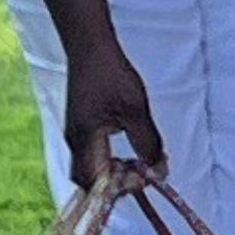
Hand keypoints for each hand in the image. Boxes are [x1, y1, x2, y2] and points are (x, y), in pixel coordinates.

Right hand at [57, 28, 167, 180]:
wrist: (88, 45)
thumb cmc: (110, 74)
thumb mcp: (136, 111)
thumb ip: (147, 144)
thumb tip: (158, 172)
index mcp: (85, 141)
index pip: (98, 185)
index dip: (122, 189)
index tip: (148, 176)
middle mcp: (75, 142)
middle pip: (90, 183)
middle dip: (117, 186)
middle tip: (143, 174)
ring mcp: (76, 134)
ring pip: (90, 169)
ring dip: (115, 173)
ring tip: (139, 163)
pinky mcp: (80, 125)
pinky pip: (92, 155)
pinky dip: (110, 161)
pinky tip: (128, 149)